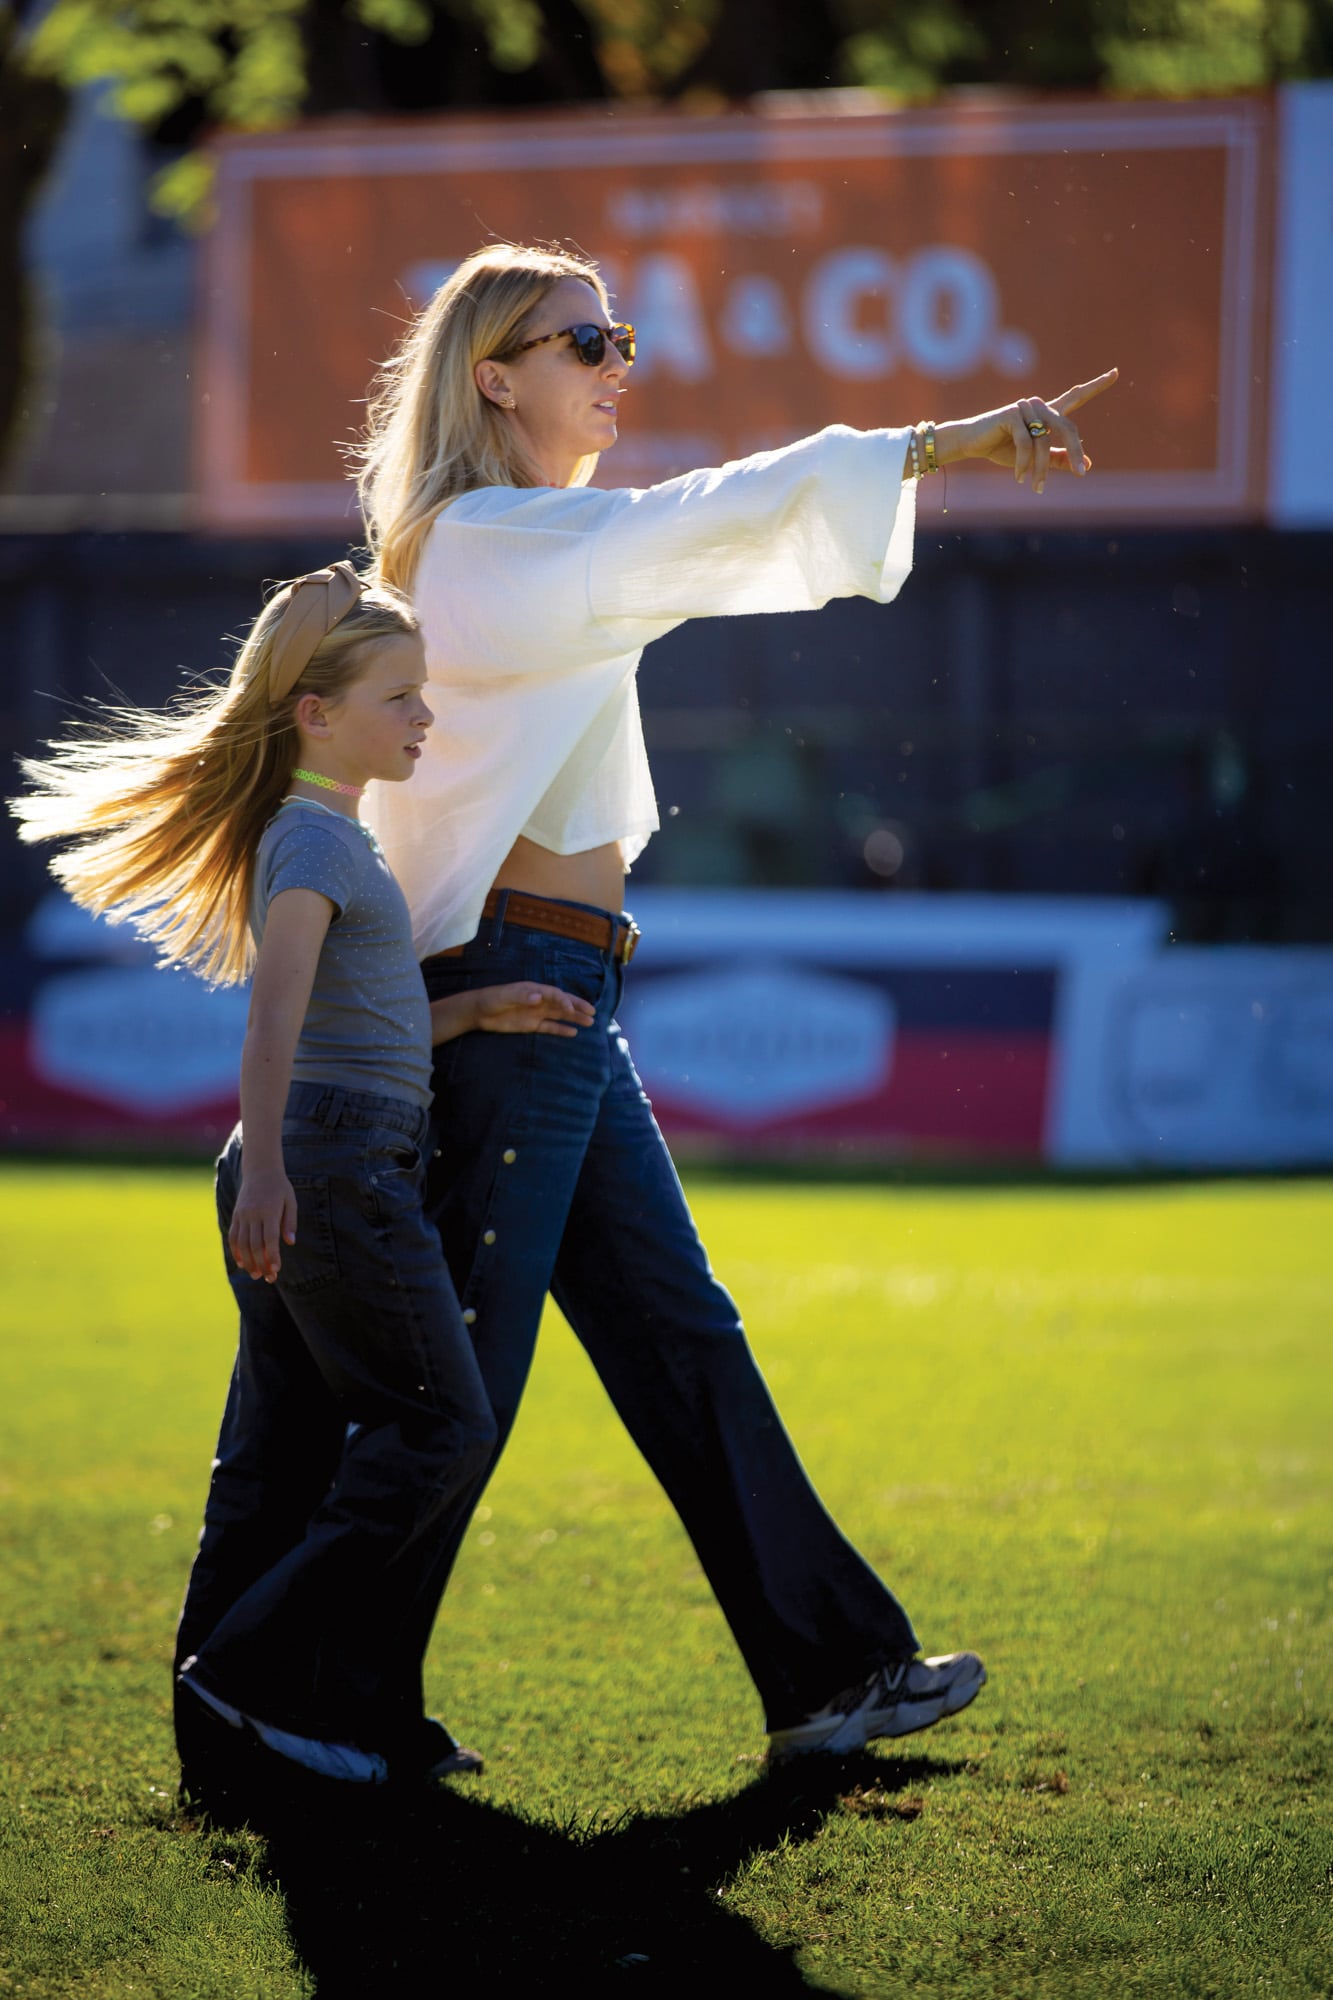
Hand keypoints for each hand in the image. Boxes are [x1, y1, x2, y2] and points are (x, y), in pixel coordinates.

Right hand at [229, 1168, 296, 1282]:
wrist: (260, 1170)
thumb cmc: (280, 1187)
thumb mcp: (290, 1201)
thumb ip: (290, 1222)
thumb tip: (290, 1242)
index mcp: (269, 1210)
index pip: (270, 1238)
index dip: (273, 1255)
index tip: (276, 1269)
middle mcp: (253, 1213)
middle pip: (255, 1244)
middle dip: (262, 1264)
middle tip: (269, 1278)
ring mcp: (242, 1215)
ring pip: (242, 1243)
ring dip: (249, 1261)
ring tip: (256, 1274)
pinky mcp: (236, 1216)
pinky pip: (233, 1236)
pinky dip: (236, 1251)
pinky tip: (242, 1263)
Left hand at [474, 982, 596, 1037]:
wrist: (480, 1011)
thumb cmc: (492, 999)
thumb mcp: (505, 996)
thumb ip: (521, 996)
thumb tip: (538, 997)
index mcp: (534, 990)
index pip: (554, 995)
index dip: (563, 1001)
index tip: (569, 1009)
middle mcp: (539, 1001)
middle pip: (562, 1003)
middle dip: (577, 1007)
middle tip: (592, 1012)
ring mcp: (536, 1013)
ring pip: (559, 1015)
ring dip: (574, 1018)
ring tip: (589, 1023)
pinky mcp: (531, 1025)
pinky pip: (550, 1027)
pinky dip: (561, 1029)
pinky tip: (573, 1033)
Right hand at [945, 367, 1118, 492]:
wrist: (970, 443)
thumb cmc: (1001, 449)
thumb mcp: (1033, 458)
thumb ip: (1058, 459)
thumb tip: (1086, 464)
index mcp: (1047, 413)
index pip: (1076, 396)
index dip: (1096, 386)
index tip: (1116, 373)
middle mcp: (1040, 406)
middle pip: (1068, 427)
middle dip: (1075, 451)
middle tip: (1081, 474)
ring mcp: (1026, 408)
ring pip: (1045, 442)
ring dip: (1041, 468)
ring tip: (1037, 487)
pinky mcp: (1012, 414)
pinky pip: (1026, 444)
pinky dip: (1024, 464)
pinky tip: (1019, 478)